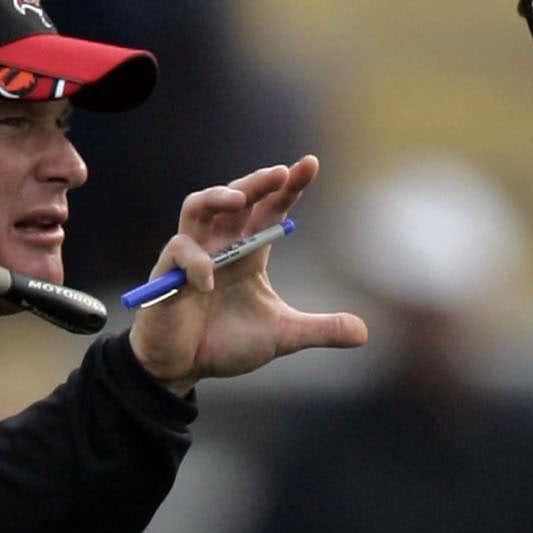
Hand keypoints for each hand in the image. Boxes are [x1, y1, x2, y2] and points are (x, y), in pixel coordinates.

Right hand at [127, 157, 366, 392]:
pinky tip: (209, 286)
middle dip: (257, 181)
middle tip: (280, 173)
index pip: (271, 208)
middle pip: (236, 195)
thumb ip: (320, 330)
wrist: (184, 368)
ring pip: (198, 206)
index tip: (310, 164)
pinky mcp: (168, 271)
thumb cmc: (227, 343)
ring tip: (238, 201)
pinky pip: (180, 251)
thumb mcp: (283, 336)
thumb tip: (363, 333)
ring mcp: (192, 253)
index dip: (289, 186)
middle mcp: (221, 243)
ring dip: (216, 197)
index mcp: (250, 251)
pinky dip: (196, 263)